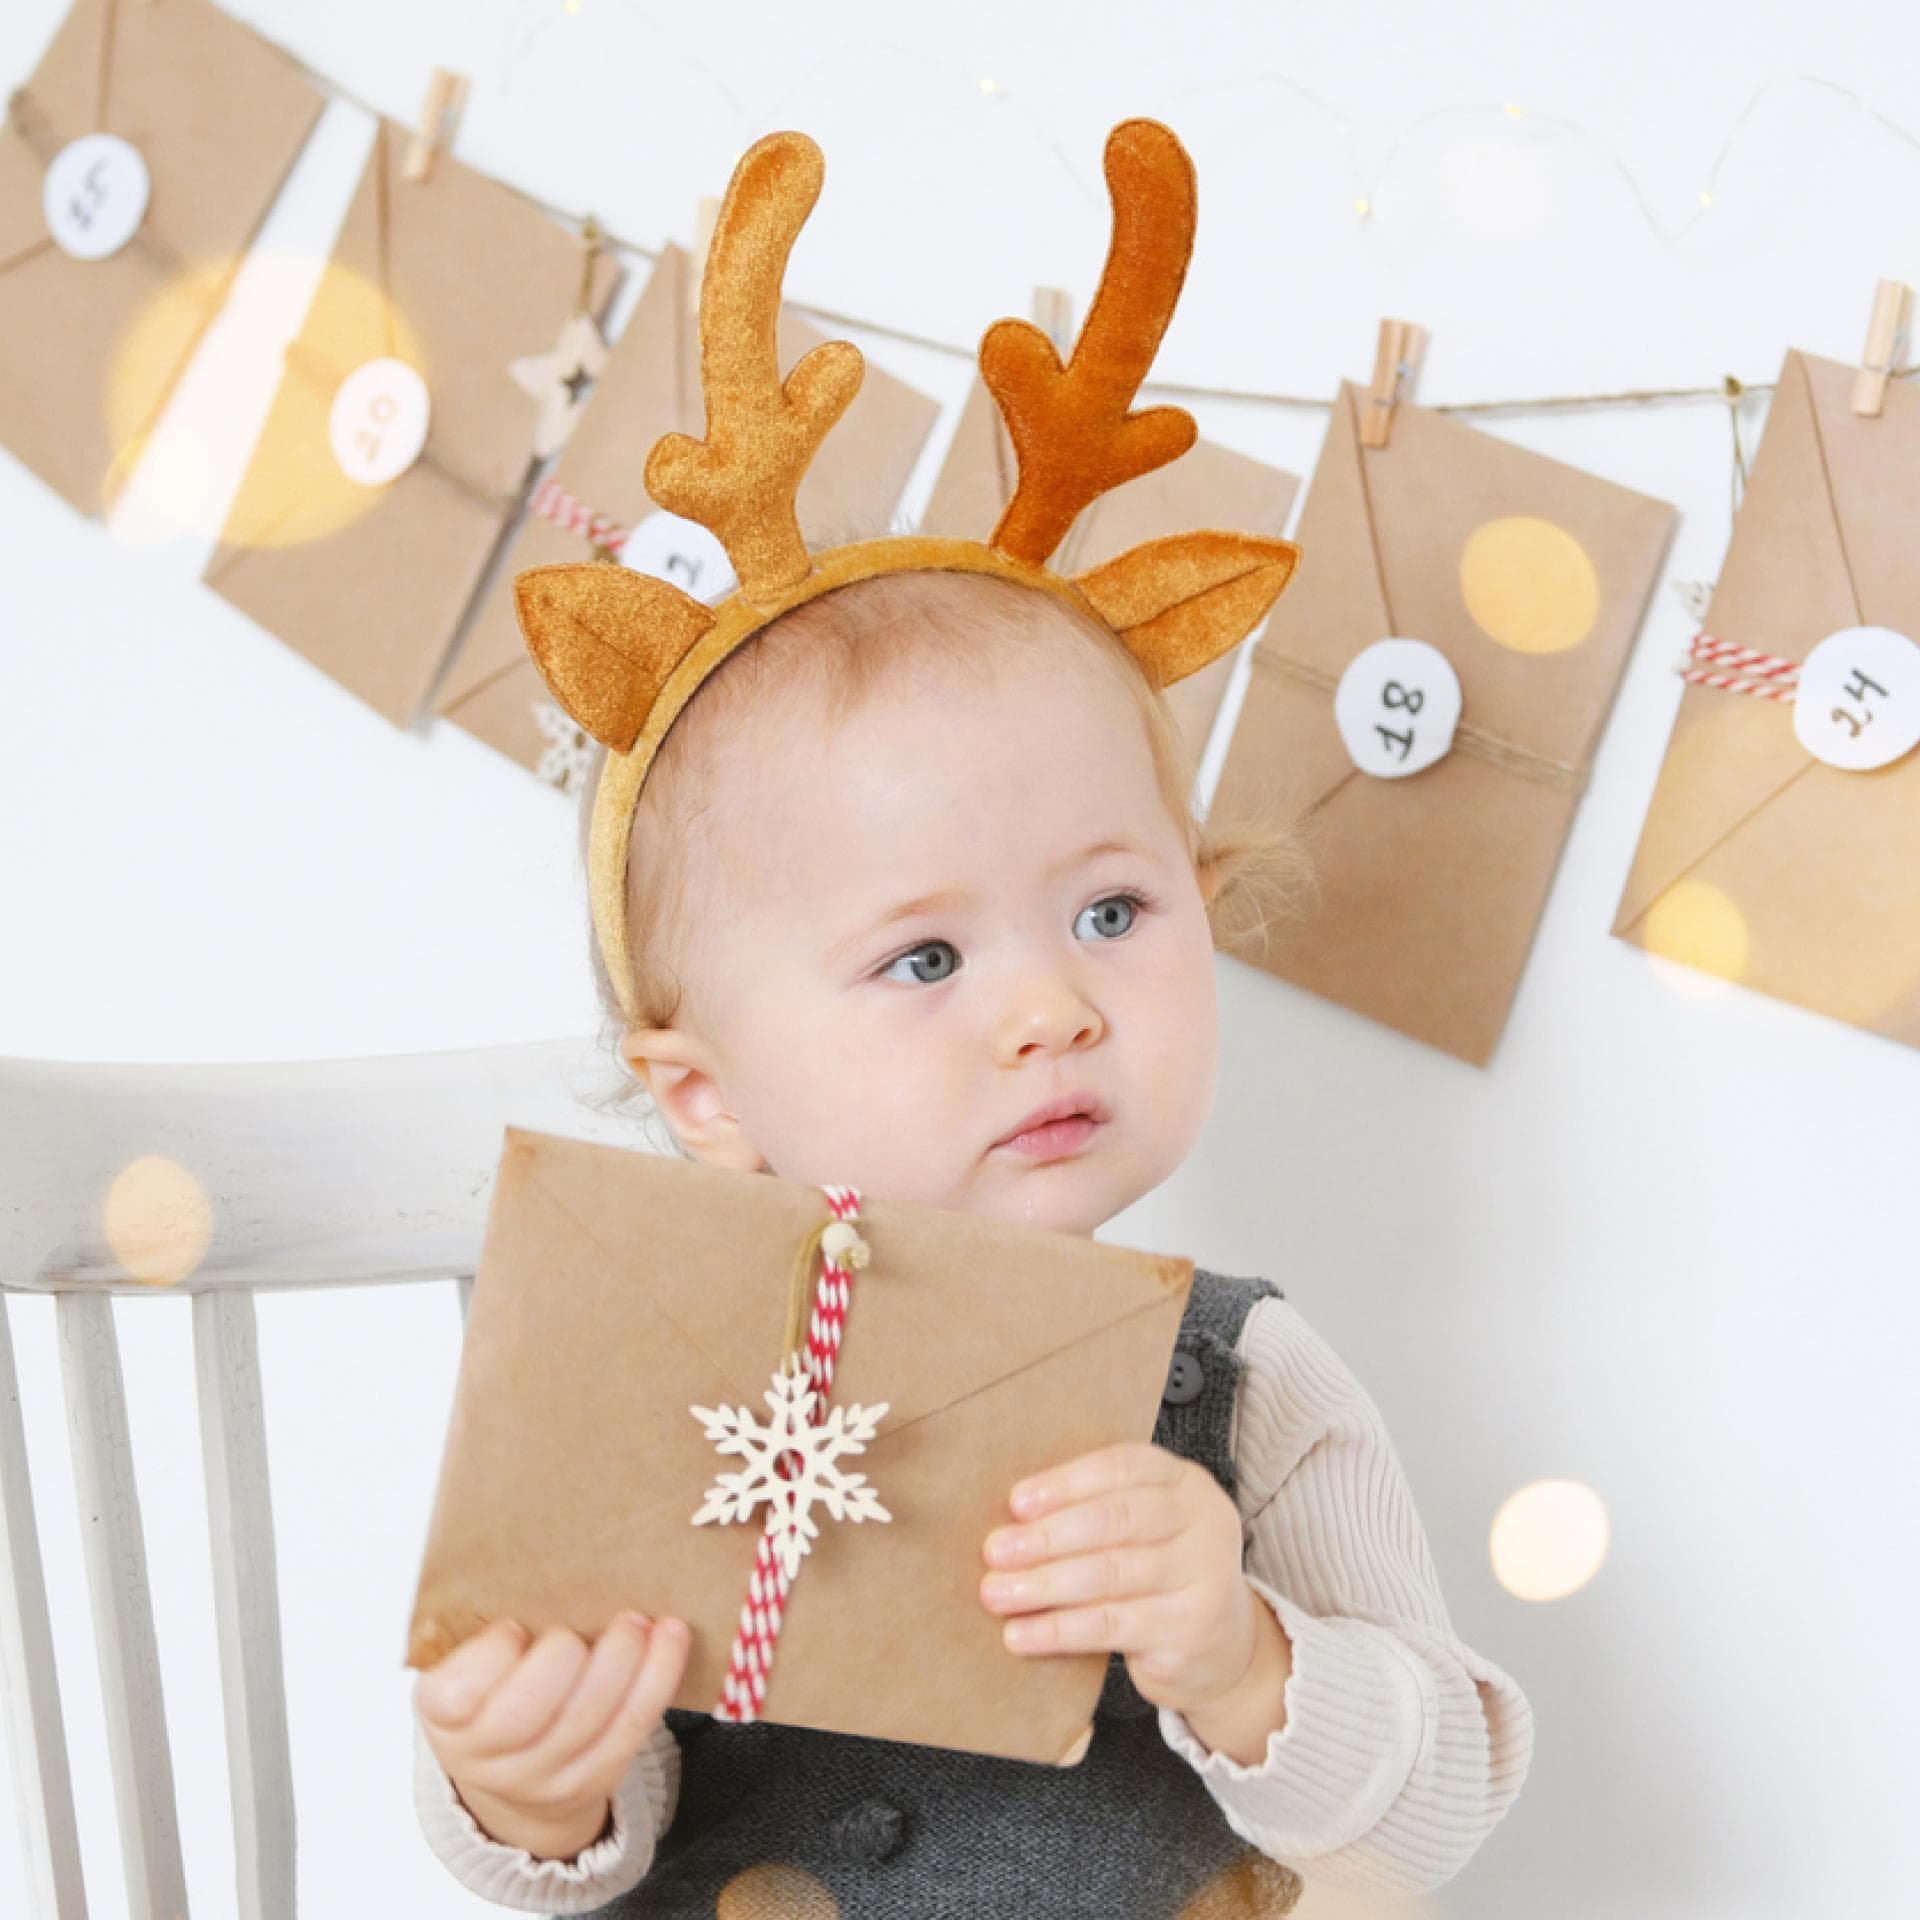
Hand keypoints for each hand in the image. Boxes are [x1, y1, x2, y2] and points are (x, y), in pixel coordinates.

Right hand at [413, 1612, 690, 1860]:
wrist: (513, 1772)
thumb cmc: (492, 1692)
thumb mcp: (467, 1664)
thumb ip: (486, 1623)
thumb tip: (537, 1551)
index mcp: (446, 1718)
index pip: (455, 1696)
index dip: (488, 1659)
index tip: (512, 1625)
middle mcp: (488, 1758)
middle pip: (525, 1715)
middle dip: (561, 1662)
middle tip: (578, 1626)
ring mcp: (543, 1776)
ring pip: (588, 1721)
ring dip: (622, 1663)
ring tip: (637, 1621)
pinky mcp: (595, 1778)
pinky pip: (631, 1728)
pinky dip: (657, 1678)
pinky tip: (671, 1636)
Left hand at [978, 1441, 1265, 1717]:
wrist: (1223, 1648)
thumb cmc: (1163, 1575)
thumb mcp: (1146, 1530)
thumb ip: (1097, 1511)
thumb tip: (1012, 1518)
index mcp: (1187, 1482)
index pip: (1125, 1467)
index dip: (1067, 1482)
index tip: (1017, 1501)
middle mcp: (1205, 1523)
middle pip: (1116, 1520)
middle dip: (1048, 1536)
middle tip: (995, 1551)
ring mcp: (1205, 1578)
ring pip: (1110, 1575)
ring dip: (1043, 1584)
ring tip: (996, 1593)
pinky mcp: (1191, 1632)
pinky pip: (1111, 1626)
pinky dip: (1058, 1629)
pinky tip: (1021, 1634)